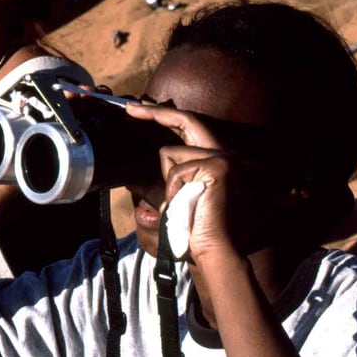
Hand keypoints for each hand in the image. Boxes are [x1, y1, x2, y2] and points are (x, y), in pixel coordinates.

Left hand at [126, 102, 236, 260]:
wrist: (214, 249)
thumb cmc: (194, 228)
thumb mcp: (173, 199)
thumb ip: (158, 183)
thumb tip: (131, 178)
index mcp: (218, 158)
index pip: (190, 126)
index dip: (165, 113)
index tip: (141, 106)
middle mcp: (226, 154)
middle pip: (186, 120)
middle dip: (154, 111)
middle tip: (130, 106)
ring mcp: (223, 158)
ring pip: (172, 152)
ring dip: (167, 181)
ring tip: (180, 203)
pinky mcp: (216, 167)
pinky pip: (176, 169)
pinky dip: (172, 190)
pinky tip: (183, 204)